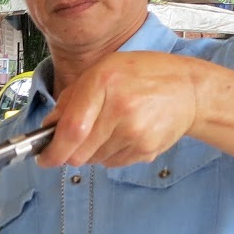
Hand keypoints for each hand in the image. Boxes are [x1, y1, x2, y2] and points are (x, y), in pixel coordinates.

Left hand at [40, 51, 200, 170]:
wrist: (190, 90)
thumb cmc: (143, 75)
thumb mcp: (103, 70)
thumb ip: (71, 98)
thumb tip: (48, 128)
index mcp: (104, 81)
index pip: (70, 130)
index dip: (52, 151)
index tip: (43, 158)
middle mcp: (120, 107)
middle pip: (79, 153)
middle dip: (70, 152)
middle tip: (76, 141)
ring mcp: (136, 131)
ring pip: (94, 161)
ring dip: (92, 151)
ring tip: (110, 128)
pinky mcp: (146, 149)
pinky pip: (112, 164)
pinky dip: (110, 154)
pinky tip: (125, 134)